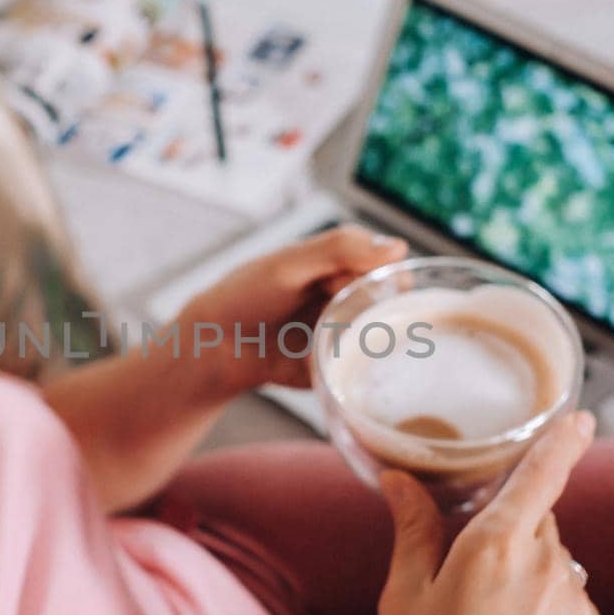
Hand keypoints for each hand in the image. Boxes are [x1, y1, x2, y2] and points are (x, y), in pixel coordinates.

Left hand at [175, 224, 408, 394]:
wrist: (214, 347)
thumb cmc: (246, 296)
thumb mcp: (290, 265)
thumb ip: (340, 250)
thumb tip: (399, 246)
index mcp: (341, 264)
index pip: (386, 264)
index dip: (377, 274)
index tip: (342, 284)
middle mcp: (351, 296)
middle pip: (391, 299)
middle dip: (376, 308)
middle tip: (333, 313)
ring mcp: (347, 333)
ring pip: (383, 334)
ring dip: (370, 338)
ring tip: (326, 337)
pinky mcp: (339, 366)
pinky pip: (362, 368)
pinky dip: (355, 366)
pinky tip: (330, 360)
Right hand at [378, 411, 609, 614]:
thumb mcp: (404, 599)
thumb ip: (413, 531)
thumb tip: (399, 480)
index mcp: (496, 546)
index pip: (540, 475)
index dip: (562, 441)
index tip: (581, 419)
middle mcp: (549, 567)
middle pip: (537, 525)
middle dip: (509, 539)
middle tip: (468, 586)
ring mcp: (578, 607)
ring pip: (554, 571)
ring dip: (528, 584)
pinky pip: (571, 610)